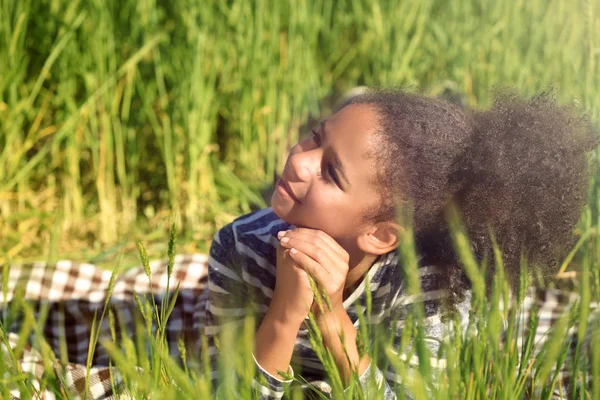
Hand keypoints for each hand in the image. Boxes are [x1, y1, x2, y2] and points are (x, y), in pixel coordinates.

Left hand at [278, 228, 368, 384]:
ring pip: (316, 251)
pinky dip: (301, 257)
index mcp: (341, 254)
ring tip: (284, 242)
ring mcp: (339, 273)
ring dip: (297, 244)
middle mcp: (343, 262)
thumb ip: (312, 249)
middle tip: (282, 234)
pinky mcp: (332, 283)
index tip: (286, 230)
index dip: (303, 230)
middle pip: (319, 240)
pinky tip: (290, 253)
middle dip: (298, 235)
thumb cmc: (317, 286)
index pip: (321, 235)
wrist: (324, 312)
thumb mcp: (317, 264)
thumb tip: (295, 228)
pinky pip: (314, 266)